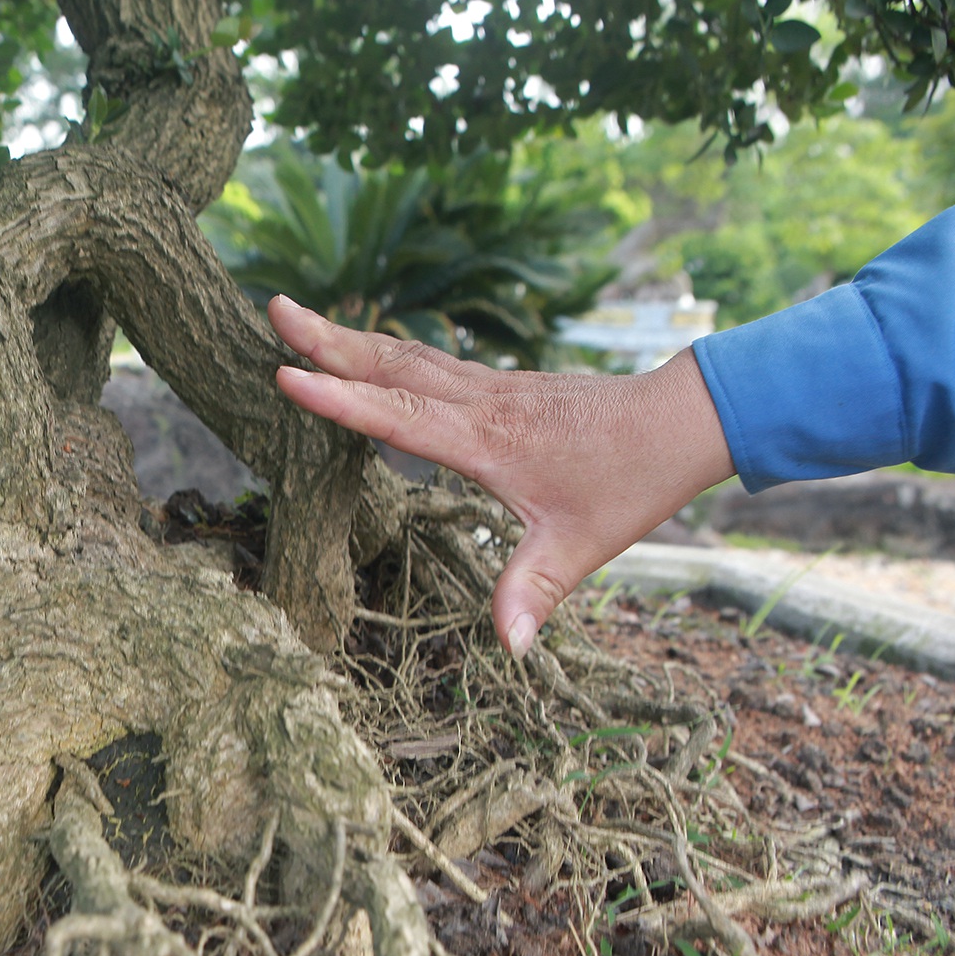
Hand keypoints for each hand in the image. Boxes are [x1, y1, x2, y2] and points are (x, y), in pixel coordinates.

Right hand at [267, 295, 735, 657]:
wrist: (680, 422)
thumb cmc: (630, 482)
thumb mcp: (582, 545)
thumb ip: (534, 591)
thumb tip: (508, 645)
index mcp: (488, 441)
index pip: (399, 417)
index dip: (341, 400)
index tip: (288, 376)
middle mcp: (480, 404)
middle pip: (391, 366)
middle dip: (328, 340)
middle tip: (274, 310)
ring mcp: (490, 388)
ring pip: (407, 357)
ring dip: (350, 338)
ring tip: (299, 320)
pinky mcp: (500, 386)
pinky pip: (428, 363)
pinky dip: (386, 352)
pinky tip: (369, 351)